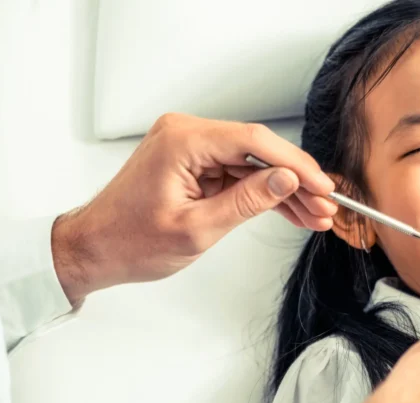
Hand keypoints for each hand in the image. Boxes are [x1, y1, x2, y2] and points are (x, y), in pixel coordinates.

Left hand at [51, 114, 336, 303]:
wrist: (95, 250)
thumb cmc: (129, 242)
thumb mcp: (197, 229)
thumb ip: (246, 202)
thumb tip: (286, 180)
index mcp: (183, 141)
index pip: (254, 142)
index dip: (295, 165)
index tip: (321, 186)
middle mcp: (185, 134)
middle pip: (257, 150)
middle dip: (294, 181)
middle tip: (324, 206)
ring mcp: (188, 147)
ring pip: (251, 164)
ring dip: (282, 190)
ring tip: (314, 215)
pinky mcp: (192, 163)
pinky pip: (236, 174)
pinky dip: (260, 193)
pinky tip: (289, 210)